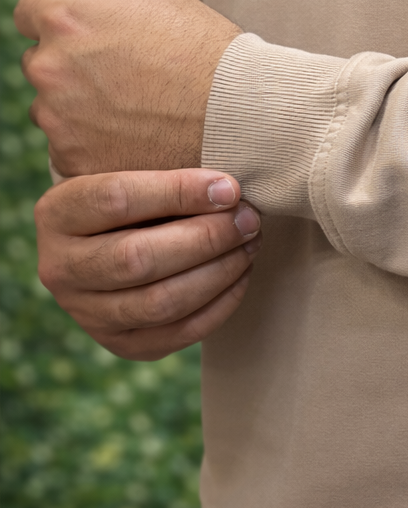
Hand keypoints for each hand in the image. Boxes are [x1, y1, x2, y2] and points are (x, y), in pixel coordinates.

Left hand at [14, 0, 240, 176]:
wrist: (240, 117)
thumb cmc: (207, 51)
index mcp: (66, 19)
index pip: (29, 13)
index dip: (61, 23)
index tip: (89, 38)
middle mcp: (50, 68)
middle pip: (39, 64)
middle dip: (70, 67)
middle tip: (124, 79)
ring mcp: (58, 120)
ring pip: (53, 111)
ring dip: (79, 110)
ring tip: (136, 114)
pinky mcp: (72, 164)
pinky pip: (71, 152)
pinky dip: (95, 148)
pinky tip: (136, 140)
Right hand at [36, 169, 260, 360]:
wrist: (107, 241)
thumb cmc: (133, 196)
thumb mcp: (126, 169)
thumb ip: (159, 164)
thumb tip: (226, 186)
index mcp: (57, 213)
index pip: (115, 200)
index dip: (178, 193)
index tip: (228, 187)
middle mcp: (60, 268)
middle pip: (136, 259)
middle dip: (205, 238)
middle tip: (248, 219)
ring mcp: (85, 313)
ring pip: (158, 303)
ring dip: (217, 273)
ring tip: (250, 243)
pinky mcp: (119, 343)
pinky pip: (175, 334)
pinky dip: (219, 305)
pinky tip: (241, 274)